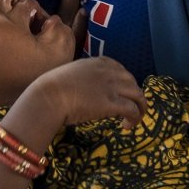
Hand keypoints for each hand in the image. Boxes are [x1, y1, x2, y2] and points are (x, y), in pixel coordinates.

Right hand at [24, 57, 144, 129]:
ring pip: (138, 95)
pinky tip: (126, 126)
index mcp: (98, 62)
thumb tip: (84, 89)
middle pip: (133, 82)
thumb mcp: (71, 74)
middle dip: (135, 96)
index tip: (122, 94)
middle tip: (130, 109)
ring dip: (140, 108)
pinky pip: (133, 109)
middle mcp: (108, 71)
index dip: (126, 83)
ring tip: (134, 120)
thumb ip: (83, 77)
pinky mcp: (112, 103)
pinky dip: (135, 118)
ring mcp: (111, 86)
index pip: (121, 69)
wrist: (48, 95)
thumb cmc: (52, 88)